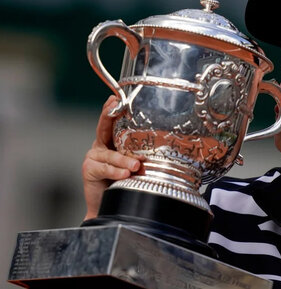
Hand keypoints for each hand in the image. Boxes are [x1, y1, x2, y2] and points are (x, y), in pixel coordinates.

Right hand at [81, 96, 141, 220]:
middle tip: (116, 106)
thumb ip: (144, 156)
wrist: (113, 208)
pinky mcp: (89, 169)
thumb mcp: (139, 165)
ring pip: (110, 154)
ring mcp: (94, 156)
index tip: (116, 98)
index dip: (113, 109)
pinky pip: (104, 168)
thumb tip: (166, 149)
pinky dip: (115, 171)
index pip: (113, 121)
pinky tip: (125, 173)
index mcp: (114, 140)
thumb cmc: (129, 184)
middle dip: (109, 115)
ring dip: (124, 159)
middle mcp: (102, 145)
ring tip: (136, 166)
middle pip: (104, 127)